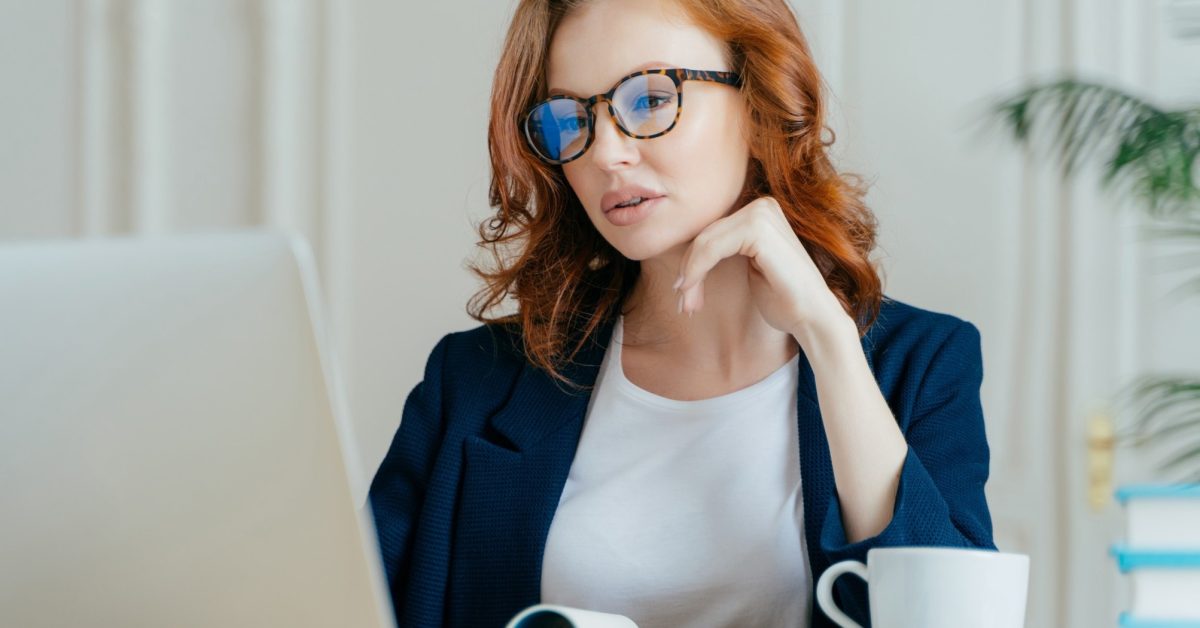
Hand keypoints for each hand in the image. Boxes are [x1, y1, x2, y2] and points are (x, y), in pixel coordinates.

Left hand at [673, 196, 848, 334]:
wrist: (813, 317)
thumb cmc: (783, 297)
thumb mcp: (750, 265)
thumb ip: (727, 249)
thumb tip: (686, 254)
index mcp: (761, 211)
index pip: (713, 232)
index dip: (692, 263)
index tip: (683, 292)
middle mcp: (762, 205)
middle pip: (706, 236)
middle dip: (688, 271)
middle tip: (683, 303)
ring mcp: (761, 214)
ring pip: (704, 243)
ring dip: (690, 276)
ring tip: (687, 305)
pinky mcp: (758, 229)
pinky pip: (711, 249)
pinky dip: (696, 272)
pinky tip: (691, 292)